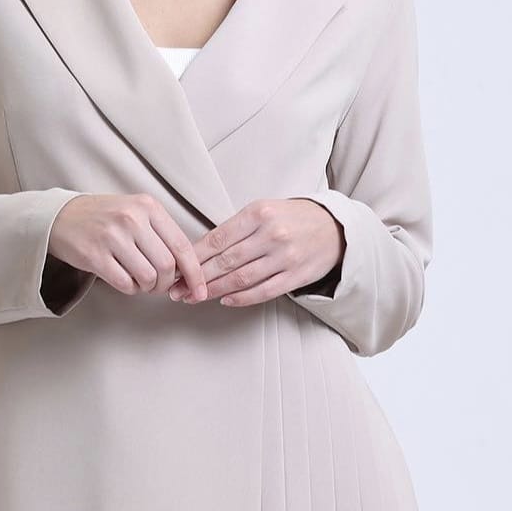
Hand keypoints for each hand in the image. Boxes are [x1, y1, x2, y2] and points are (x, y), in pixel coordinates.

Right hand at [47, 193, 209, 300]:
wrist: (61, 217)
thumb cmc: (104, 218)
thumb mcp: (136, 212)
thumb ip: (161, 234)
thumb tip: (186, 269)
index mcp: (148, 207)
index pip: (182, 245)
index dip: (194, 273)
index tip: (200, 289)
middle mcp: (132, 219)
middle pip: (166, 265)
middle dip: (166, 283)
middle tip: (158, 285)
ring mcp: (112, 236)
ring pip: (147, 277)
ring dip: (147, 287)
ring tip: (138, 280)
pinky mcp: (95, 255)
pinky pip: (125, 283)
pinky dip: (129, 288)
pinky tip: (123, 279)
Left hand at [167, 198, 344, 306]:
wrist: (334, 227)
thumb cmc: (292, 218)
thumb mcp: (264, 210)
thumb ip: (236, 228)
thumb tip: (200, 250)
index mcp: (259, 213)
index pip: (218, 238)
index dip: (193, 256)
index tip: (176, 267)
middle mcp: (271, 234)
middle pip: (226, 261)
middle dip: (197, 277)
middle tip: (177, 289)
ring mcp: (285, 256)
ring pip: (241, 278)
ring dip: (214, 290)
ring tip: (195, 297)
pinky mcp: (296, 276)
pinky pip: (263, 291)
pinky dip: (242, 298)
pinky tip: (226, 300)